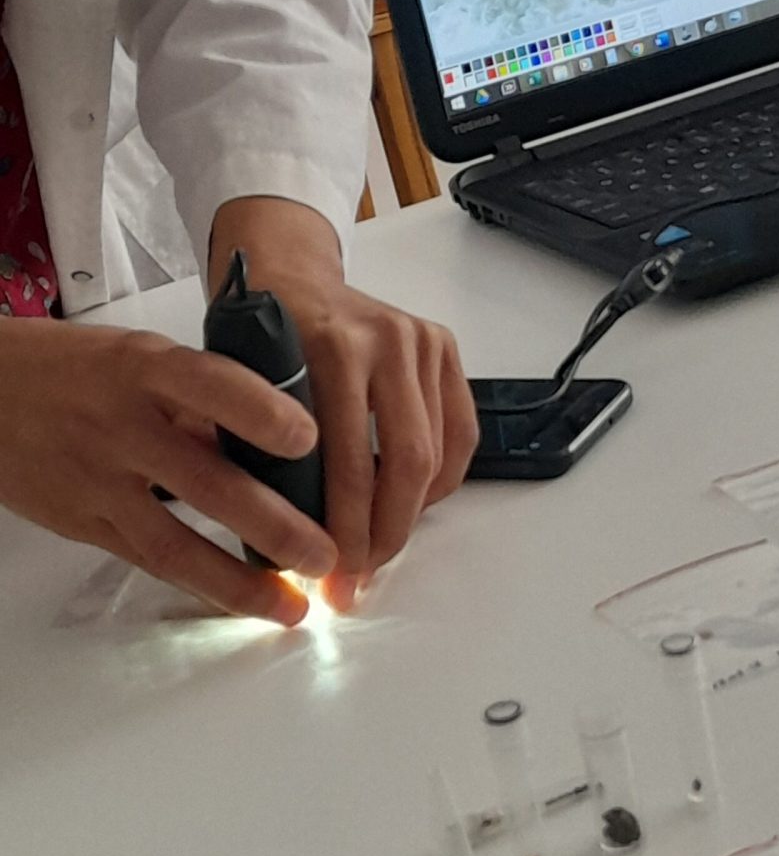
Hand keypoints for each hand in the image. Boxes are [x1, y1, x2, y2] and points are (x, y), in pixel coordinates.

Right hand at [0, 319, 338, 623]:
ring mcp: (99, 481)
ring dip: (239, 582)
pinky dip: (196, 583)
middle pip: (205, 481)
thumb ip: (203, 396)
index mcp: (143, 369)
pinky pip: (146, 559)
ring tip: (291, 605)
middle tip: (324, 552)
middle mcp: (122, 427)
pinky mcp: (81, 522)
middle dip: (273, 525)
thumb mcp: (140, 357)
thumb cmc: (75, 368)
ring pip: (174, 542)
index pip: (210, 385)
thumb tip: (278, 436)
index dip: (262, 412)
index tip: (310, 438)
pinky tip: (238, 600)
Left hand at [210, 199, 478, 611]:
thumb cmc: (257, 338)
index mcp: (329, 347)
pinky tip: (409, 507)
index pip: (348, 460)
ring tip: (379, 553)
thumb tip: (282, 547)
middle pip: (407, 462)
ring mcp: (421, 340)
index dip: (342, 530)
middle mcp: (385, 339)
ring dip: (410, 518)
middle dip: (384, 535)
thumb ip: (264, 454)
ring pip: (438, 455)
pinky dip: (439, 482)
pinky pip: (460, 434)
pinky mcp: (443, 346)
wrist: (288, 275)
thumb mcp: (241, 390)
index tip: (327, 577)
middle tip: (358, 580)